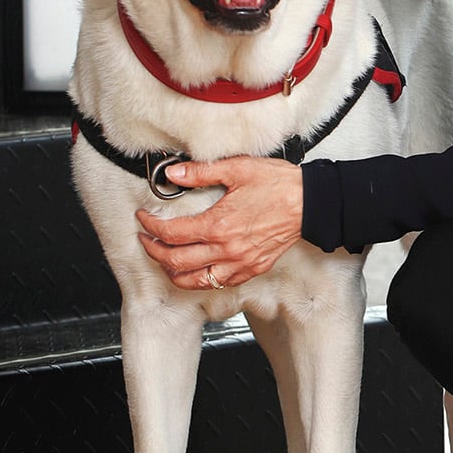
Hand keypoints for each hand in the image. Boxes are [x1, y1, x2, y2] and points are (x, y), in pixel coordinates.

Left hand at [136, 157, 303, 290]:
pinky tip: (196, 270)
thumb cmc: (278, 185)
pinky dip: (201, 280)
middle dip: (153, 251)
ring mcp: (239, 263)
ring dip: (173, 272)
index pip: (171, 233)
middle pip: (176, 261)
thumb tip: (175, 173)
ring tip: (165, 260)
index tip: (144, 219)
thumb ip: (201, 172)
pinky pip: (219, 283)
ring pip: (194, 280)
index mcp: (218, 224)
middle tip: (146, 240)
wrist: (308, 203)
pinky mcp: (251, 269)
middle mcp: (226, 249)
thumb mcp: (238, 169)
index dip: (151, 227)